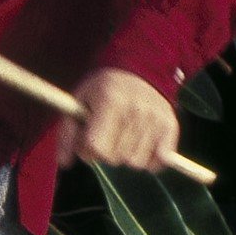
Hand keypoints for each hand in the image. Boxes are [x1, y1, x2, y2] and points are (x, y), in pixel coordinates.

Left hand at [57, 67, 182, 171]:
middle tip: (105, 136)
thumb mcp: (78, 104)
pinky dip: (150, 160)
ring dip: (126, 156)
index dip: (86, 151)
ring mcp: (156, 118)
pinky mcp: (171, 125)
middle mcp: (137, 109)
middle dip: (105, 153)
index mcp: (110, 101)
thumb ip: (68, 134)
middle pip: (115, 158)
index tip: (86, 141)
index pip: (97, 148)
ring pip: (136, 163)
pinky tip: (140, 145)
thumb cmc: (101, 91)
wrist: (138, 70)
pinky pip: (160, 161)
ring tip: (123, 137)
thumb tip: (64, 164)